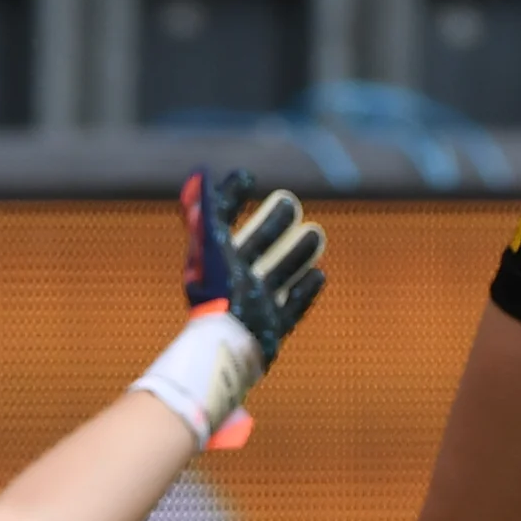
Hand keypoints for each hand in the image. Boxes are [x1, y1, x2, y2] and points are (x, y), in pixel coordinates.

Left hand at [182, 167, 325, 361]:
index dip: (231, 199)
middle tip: (290, 202)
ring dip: (295, 253)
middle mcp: (234, 281)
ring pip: (278, 273)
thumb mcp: (210, 245)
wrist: (227, 345)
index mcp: (216, 262)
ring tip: (316, 232)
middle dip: (273, 224)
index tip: (246, 178)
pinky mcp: (271, 329)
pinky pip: (291, 307)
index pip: (221, 222)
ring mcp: (254, 305)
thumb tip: (200, 175)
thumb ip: (205, 212)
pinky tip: (320, 274)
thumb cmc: (217, 292)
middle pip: (255, 246)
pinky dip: (304, 290)